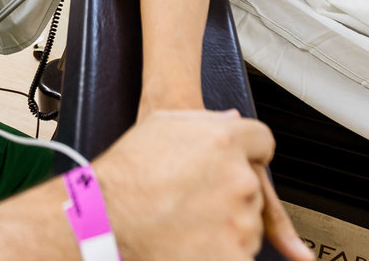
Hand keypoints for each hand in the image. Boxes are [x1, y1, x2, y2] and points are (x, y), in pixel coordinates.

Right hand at [93, 109, 312, 260]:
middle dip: (231, 193)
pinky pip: (241, 252)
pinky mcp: (234, 256)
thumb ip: (205, 120)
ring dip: (228, 224)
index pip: (262, 142)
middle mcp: (239, 177)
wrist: (106, 221)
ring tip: (187, 223)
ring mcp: (239, 220)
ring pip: (249, 222)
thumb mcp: (161, 125)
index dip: (247, 153)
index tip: (233, 166)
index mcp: (225, 141)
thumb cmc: (127, 174)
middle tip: (195, 201)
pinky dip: (222, 251)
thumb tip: (231, 120)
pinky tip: (192, 242)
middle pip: (254, 185)